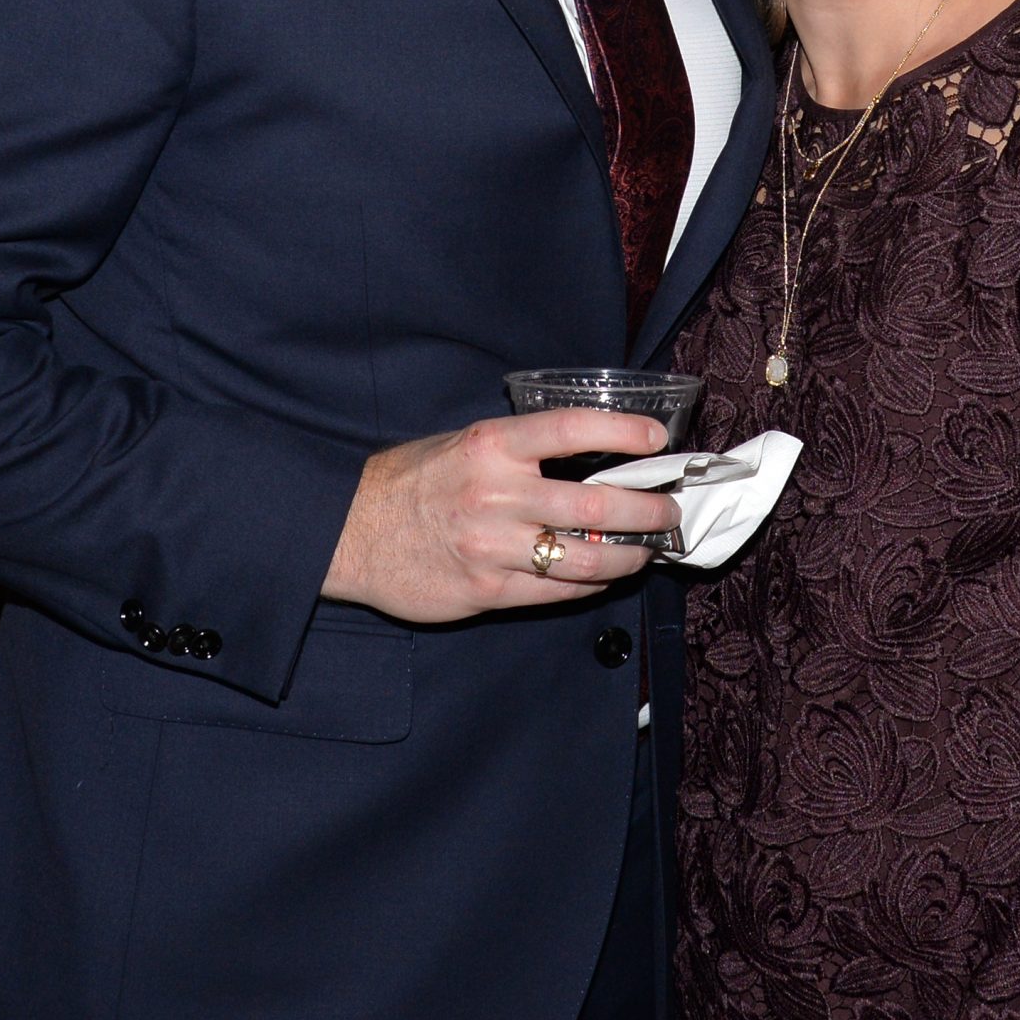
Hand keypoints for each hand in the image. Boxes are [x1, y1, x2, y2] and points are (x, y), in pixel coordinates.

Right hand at [322, 407, 679, 621]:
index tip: (657, 437)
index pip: (571, 429)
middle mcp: (495, 494)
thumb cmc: (412, 482)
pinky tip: (603, 575)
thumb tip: (593, 457)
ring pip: (585, 556)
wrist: (351, 532)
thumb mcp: (463, 445)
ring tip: (646, 550)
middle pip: (595, 503)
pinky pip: (556, 590)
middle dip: (646, 510)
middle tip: (668, 510)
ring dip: (629, 555)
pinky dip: (589, 583)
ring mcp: (493, 546)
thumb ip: (521, 452)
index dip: (623, 431)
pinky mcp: (487, 590)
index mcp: (491, 445)